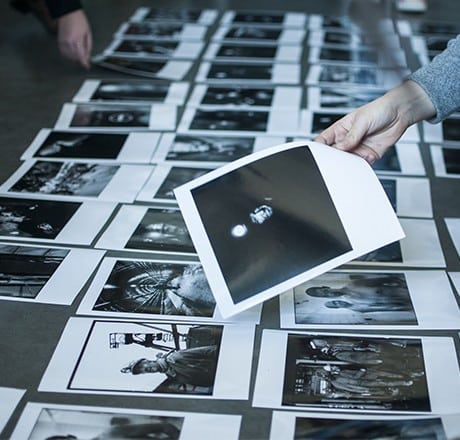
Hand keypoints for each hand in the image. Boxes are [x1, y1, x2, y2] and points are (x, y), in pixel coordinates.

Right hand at [57, 9, 91, 68]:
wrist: (68, 12)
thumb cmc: (79, 20)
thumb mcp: (88, 33)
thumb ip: (88, 46)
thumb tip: (88, 56)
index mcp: (77, 40)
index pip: (81, 56)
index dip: (84, 63)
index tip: (87, 66)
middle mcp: (69, 42)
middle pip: (75, 58)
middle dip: (80, 61)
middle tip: (85, 61)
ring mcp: (63, 42)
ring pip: (69, 57)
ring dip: (74, 59)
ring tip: (79, 58)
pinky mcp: (59, 41)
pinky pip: (63, 53)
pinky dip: (67, 56)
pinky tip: (71, 55)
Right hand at [315, 80, 435, 163]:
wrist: (400, 113)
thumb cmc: (380, 109)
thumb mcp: (362, 120)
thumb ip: (351, 136)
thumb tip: (341, 147)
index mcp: (341, 130)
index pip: (324, 141)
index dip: (319, 148)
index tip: (319, 154)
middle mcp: (347, 141)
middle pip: (334, 154)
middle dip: (332, 159)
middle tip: (334, 161)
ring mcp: (357, 149)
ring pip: (346, 162)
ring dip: (346, 165)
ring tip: (346, 164)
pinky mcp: (368, 155)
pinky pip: (361, 165)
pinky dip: (359, 168)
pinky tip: (358, 167)